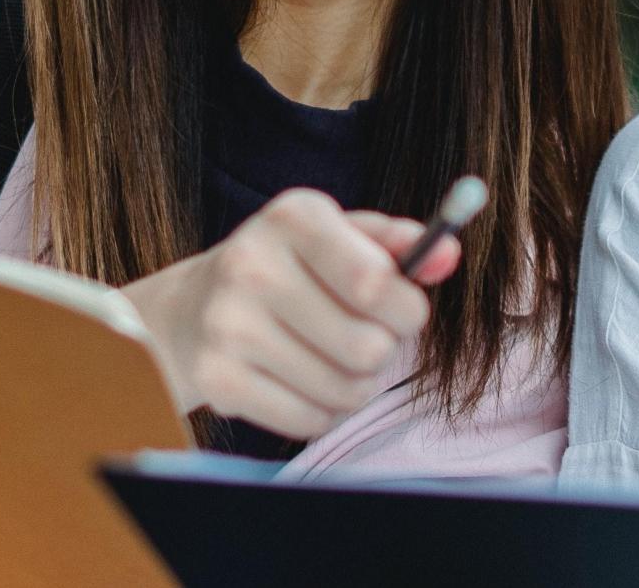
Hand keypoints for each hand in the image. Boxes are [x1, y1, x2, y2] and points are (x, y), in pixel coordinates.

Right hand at [122, 189, 459, 440]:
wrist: (188, 311)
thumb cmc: (288, 270)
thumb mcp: (338, 237)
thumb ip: (398, 245)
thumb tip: (450, 254)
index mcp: (294, 217)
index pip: (374, 280)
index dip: (408, 309)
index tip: (406, 312)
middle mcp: (252, 265)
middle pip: (368, 346)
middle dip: (383, 350)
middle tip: (365, 338)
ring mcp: (228, 325)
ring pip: (345, 389)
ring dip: (357, 385)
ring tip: (335, 361)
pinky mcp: (216, 379)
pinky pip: (310, 420)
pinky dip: (323, 412)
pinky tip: (304, 384)